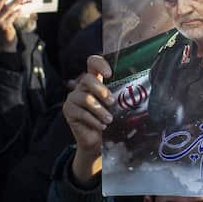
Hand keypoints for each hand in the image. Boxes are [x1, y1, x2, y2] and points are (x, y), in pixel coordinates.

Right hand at [62, 55, 113, 184]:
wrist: (93, 138)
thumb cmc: (105, 118)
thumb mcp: (112, 105)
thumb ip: (117, 94)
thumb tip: (135, 91)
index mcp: (92, 81)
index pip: (92, 63)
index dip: (99, 64)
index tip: (109, 74)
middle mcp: (80, 86)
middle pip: (87, 78)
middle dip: (102, 90)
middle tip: (112, 102)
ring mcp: (72, 98)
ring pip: (85, 98)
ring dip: (100, 110)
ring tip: (109, 119)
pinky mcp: (68, 110)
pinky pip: (81, 113)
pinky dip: (94, 120)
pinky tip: (102, 126)